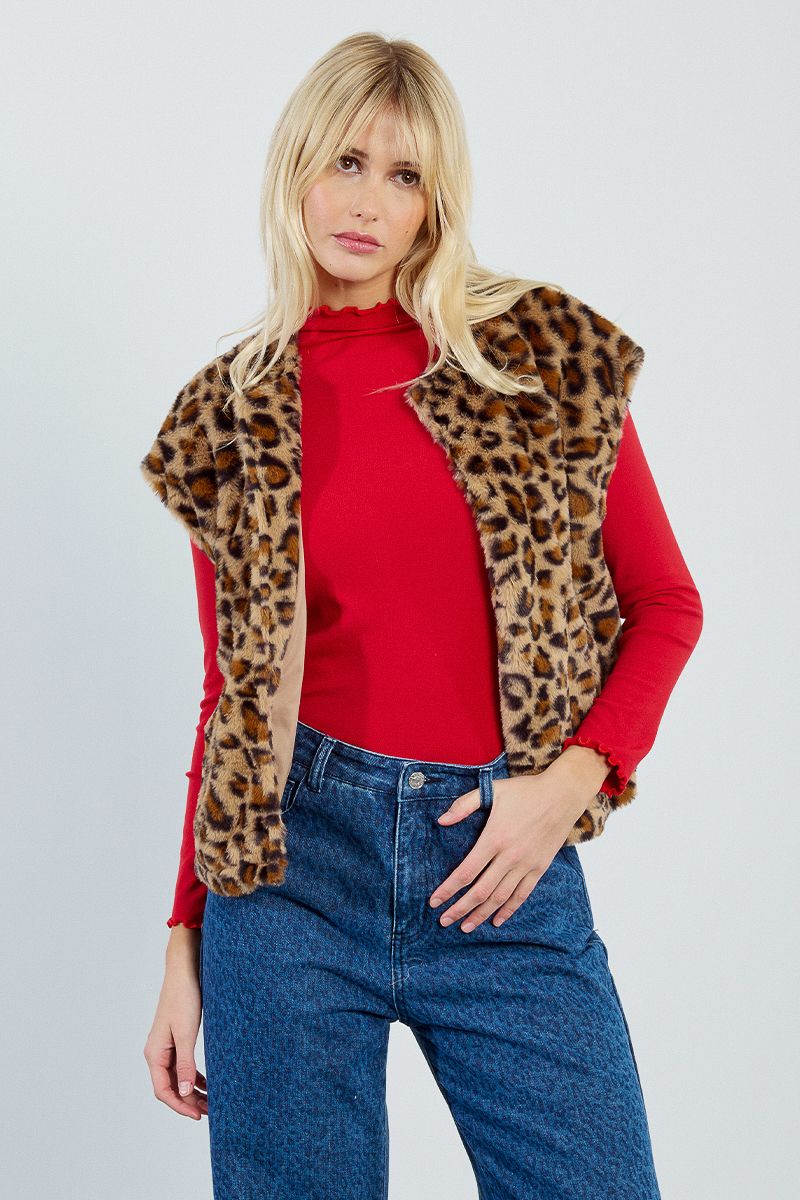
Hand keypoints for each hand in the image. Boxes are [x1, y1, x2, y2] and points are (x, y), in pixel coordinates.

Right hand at [143, 926, 207, 1119]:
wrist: (184, 971)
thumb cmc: (183, 998)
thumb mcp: (186, 1034)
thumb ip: (186, 1065)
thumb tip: (186, 1093)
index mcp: (154, 1053)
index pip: (163, 1091)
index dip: (180, 1106)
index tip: (197, 1116)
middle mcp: (157, 1053)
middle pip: (170, 1087)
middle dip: (188, 1102)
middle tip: (209, 1112)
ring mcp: (166, 1047)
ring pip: (178, 1078)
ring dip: (192, 1091)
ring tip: (211, 1102)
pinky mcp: (176, 1040)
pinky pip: (182, 1066)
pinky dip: (194, 1077)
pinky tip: (208, 1083)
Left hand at [428, 745, 608, 932]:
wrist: (563, 795)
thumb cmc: (525, 791)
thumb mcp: (492, 791)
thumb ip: (464, 805)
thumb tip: (441, 821)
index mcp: (494, 838)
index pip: (466, 872)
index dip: (449, 890)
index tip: (434, 901)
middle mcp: (510, 856)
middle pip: (480, 891)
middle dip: (460, 909)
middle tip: (444, 921)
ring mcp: (526, 864)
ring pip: (500, 897)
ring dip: (481, 914)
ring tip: (465, 927)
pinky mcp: (539, 868)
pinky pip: (522, 895)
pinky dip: (508, 910)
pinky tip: (497, 921)